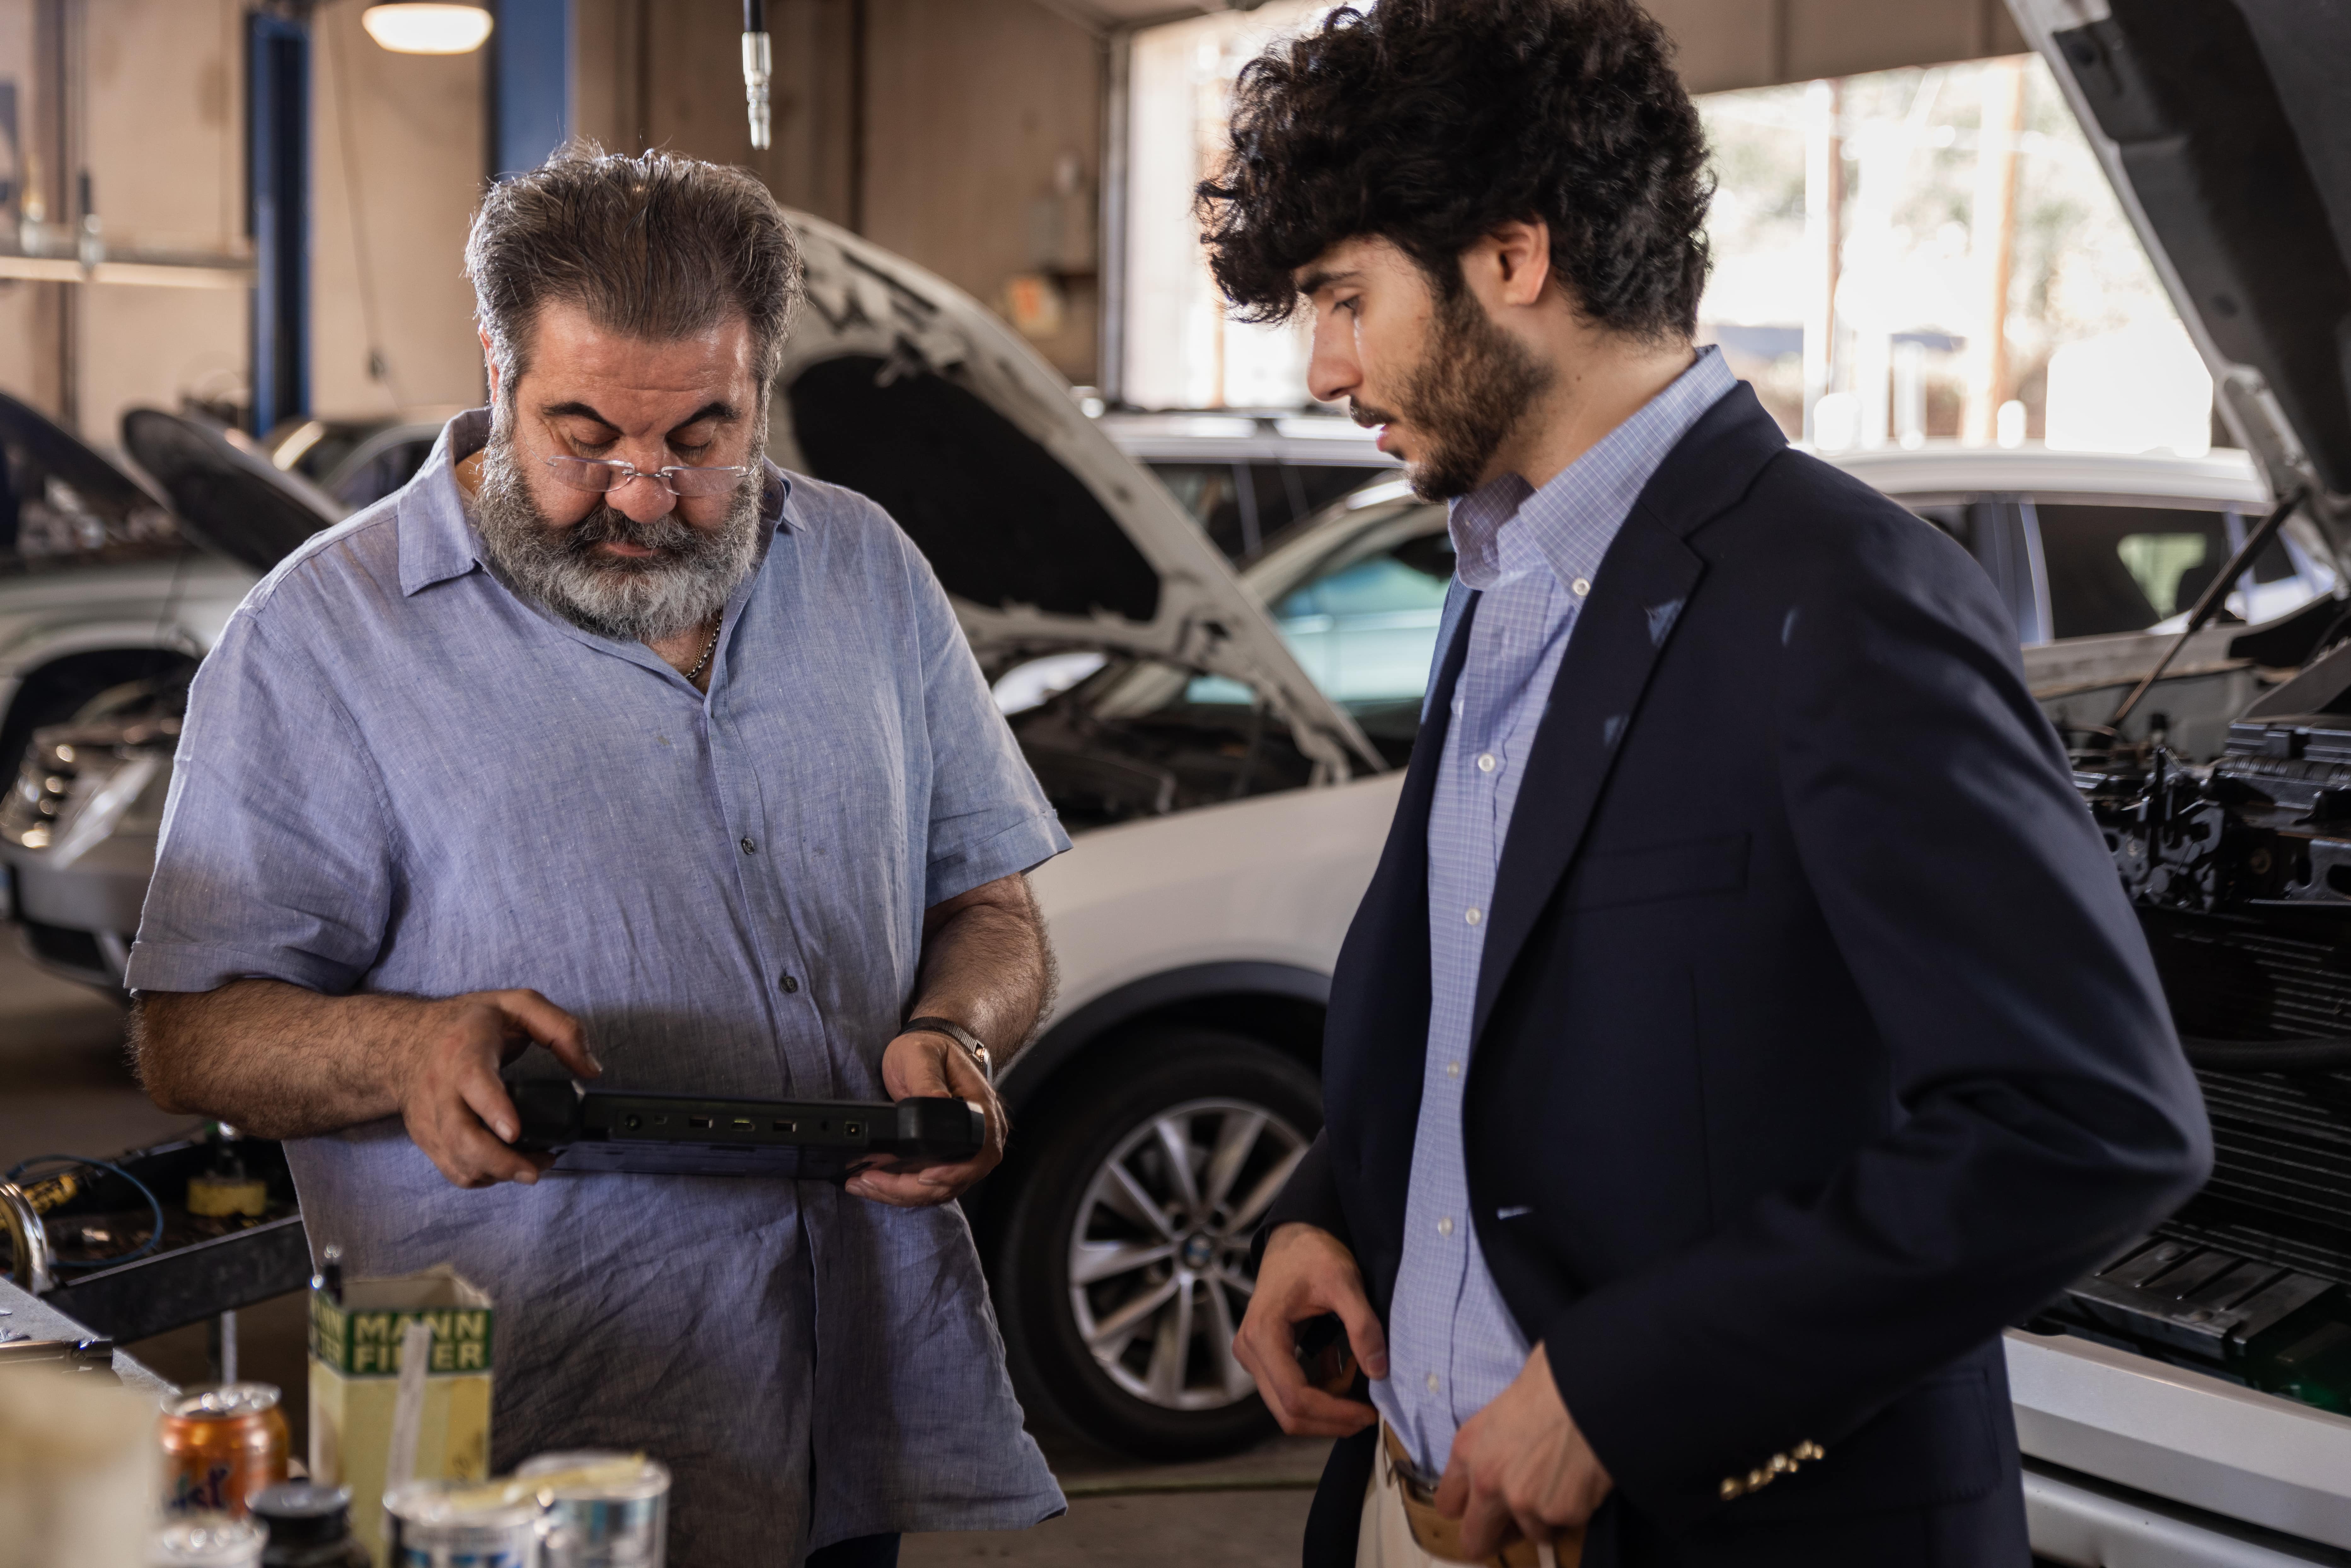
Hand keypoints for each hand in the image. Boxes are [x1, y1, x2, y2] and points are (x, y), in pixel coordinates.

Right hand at [397, 989, 599, 1189]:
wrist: (405, 1040)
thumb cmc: (467, 1022)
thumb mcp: (519, 1005)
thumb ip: (562, 1030)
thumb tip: (591, 1069)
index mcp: (464, 1049)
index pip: (473, 1080)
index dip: (493, 1109)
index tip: (514, 1132)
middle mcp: (440, 1086)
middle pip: (461, 1136)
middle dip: (500, 1162)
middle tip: (535, 1170)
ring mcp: (429, 1116)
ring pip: (457, 1160)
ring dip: (497, 1174)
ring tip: (532, 1167)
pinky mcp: (426, 1137)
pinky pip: (453, 1169)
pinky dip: (482, 1176)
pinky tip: (506, 1167)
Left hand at [847, 1029, 1004, 1206]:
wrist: (933, 1045)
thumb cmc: (930, 1047)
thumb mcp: (921, 1055)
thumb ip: (926, 1080)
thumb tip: (935, 1102)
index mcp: (981, 1109)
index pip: (979, 1154)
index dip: (952, 1174)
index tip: (921, 1178)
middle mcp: (981, 1135)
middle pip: (954, 1180)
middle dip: (908, 1189)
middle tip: (868, 1181)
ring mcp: (966, 1149)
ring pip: (939, 1189)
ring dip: (899, 1193)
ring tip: (862, 1183)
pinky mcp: (949, 1157)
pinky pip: (930, 1184)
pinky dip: (901, 1188)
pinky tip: (874, 1182)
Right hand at [1232, 1222, 1388, 1436]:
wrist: (1294, 1237)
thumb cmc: (1312, 1254)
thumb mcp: (1344, 1282)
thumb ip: (1362, 1325)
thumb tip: (1379, 1370)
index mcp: (1263, 1334)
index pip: (1295, 1396)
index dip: (1333, 1414)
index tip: (1368, 1413)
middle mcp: (1249, 1350)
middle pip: (1287, 1412)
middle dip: (1330, 1420)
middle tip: (1368, 1415)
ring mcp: (1253, 1356)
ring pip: (1288, 1407)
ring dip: (1326, 1409)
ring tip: (1359, 1392)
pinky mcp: (1264, 1356)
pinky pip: (1290, 1391)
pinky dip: (1319, 1394)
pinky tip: (1342, 1374)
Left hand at [1436, 1343, 1612, 1556]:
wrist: (1592, 1385)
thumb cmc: (1550, 1379)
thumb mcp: (1503, 1405)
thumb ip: (1493, 1440)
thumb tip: (1502, 1450)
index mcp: (1467, 1450)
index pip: (1448, 1504)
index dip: (1468, 1507)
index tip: (1483, 1505)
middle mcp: (1488, 1483)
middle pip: (1476, 1541)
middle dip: (1496, 1536)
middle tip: (1516, 1523)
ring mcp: (1526, 1503)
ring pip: (1533, 1533)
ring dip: (1545, 1517)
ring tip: (1562, 1481)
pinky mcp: (1563, 1512)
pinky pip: (1568, 1523)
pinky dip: (1576, 1508)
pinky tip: (1583, 1477)